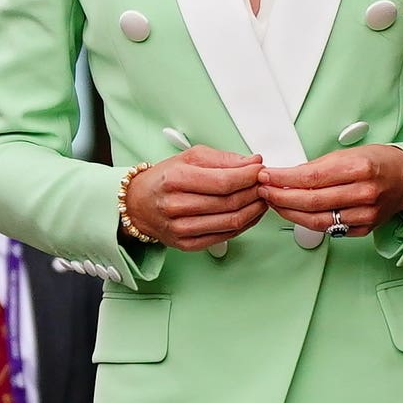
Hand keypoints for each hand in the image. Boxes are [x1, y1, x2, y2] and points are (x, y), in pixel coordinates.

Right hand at [122, 145, 266, 250]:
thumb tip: (252, 163)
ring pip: (231, 221)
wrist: (138, 205)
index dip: (249, 177)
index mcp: (175, 180)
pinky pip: (225, 236)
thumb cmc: (163, 179)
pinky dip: (244, 224)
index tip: (260, 170)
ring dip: (254, 209)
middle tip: (264, 183)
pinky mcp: (187, 244)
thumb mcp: (189, 158)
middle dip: (255, 192)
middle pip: (230, 202)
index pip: (224, 181)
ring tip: (260, 197)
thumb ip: (223, 159)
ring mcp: (181, 228)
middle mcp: (176, 206)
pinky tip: (249, 213)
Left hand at [258, 143, 402, 238]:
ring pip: (316, 220)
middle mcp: (363, 194)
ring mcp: (364, 215)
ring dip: (289, 213)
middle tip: (264, 191)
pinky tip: (296, 213)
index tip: (267, 176)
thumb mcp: (349, 153)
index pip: (310, 178)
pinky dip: (307, 222)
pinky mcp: (363, 229)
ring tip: (275, 203)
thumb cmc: (379, 163)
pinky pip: (329, 229)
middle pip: (310, 201)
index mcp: (359, 169)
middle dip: (280, 197)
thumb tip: (288, 176)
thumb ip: (318, 167)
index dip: (283, 179)